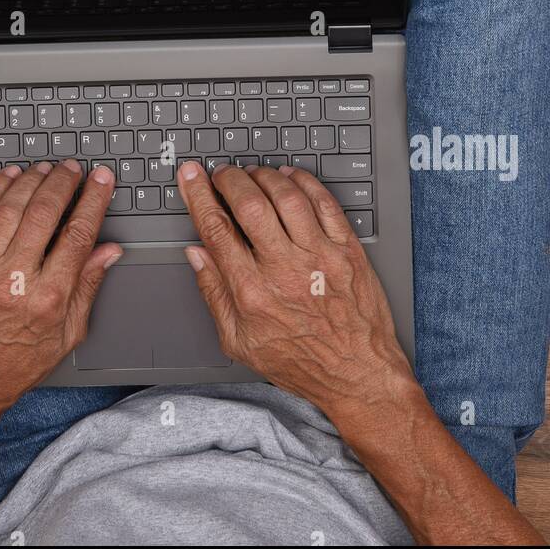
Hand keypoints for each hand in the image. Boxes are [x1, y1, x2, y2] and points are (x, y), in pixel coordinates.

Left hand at [0, 160, 120, 417]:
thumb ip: (88, 288)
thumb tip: (108, 252)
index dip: (94, 200)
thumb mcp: (66, 337)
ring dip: (32, 180)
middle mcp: (14, 279)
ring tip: (46, 169)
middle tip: (73, 169)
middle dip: (63, 182)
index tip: (101, 181)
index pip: (78, 234)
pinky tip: (10, 177)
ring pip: (11, 206)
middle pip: (44, 212)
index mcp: (48, 298)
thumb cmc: (13, 366)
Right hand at [176, 160, 414, 418]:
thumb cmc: (302, 362)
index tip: (191, 176)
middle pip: (249, 203)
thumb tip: (197, 255)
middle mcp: (285, 269)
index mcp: (253, 292)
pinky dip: (304, 181)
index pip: (216, 229)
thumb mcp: (240, 342)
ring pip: (286, 196)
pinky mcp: (348, 251)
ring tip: (253, 174)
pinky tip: (290, 177)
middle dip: (229, 179)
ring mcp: (320, 256)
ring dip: (264, 176)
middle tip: (222, 173)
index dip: (198, 195)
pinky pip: (324, 202)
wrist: (358, 375)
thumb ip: (214, 294)